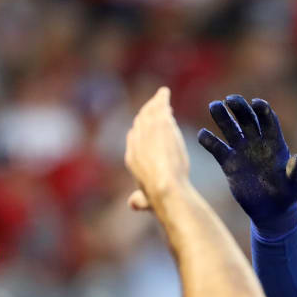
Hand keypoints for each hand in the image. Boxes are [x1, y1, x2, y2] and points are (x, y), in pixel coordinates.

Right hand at [125, 87, 189, 207]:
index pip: (134, 139)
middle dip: (147, 114)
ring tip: (162, 97)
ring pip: (148, 113)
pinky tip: (165, 93)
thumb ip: (138, 200)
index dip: (141, 131)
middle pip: (139, 123)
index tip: (149, 127)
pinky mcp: (159, 125)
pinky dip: (161, 99)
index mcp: (132, 159)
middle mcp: (136, 143)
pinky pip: (158, 108)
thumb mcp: (145, 201)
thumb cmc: (159, 199)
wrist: (165, 188)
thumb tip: (131, 204)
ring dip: (154, 104)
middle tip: (157, 107)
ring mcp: (147, 133)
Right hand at [197, 95, 296, 237]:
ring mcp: (242, 151)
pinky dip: (209, 141)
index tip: (256, 103)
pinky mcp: (229, 163)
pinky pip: (217, 148)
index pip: (268, 121)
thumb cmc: (287, 196)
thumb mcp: (296, 186)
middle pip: (247, 119)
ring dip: (222, 116)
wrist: (270, 211)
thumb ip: (296, 173)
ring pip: (230, 129)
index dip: (263, 110)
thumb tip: (295, 159)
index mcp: (275, 144)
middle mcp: (257, 143)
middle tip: (229, 100)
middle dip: (239, 107)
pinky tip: (202, 135)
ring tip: (214, 106)